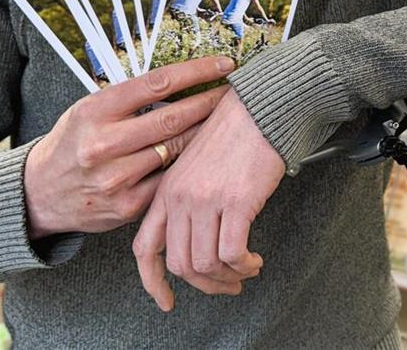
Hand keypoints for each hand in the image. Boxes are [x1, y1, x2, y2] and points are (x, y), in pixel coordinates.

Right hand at [23, 56, 234, 238]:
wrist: (38, 195)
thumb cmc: (75, 141)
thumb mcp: (90, 109)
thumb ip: (131, 96)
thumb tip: (186, 75)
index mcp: (95, 111)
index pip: (158, 83)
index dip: (197, 71)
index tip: (225, 63)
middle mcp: (103, 144)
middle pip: (174, 118)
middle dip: (212, 102)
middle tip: (237, 92)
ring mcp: (116, 178)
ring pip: (177, 149)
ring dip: (208, 133)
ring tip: (229, 119)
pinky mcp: (127, 207)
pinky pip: (171, 180)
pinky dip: (192, 165)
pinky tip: (209, 154)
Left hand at [132, 88, 284, 309]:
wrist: (261, 106)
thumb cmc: (236, 128)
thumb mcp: (195, 161)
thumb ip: (187, 195)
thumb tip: (197, 234)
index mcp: (166, 189)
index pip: (145, 248)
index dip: (153, 281)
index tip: (166, 299)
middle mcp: (180, 198)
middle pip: (180, 264)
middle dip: (205, 284)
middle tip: (226, 285)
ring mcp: (206, 200)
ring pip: (206, 263)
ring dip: (229, 276)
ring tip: (247, 269)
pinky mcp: (236, 201)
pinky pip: (233, 252)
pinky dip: (244, 264)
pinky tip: (254, 260)